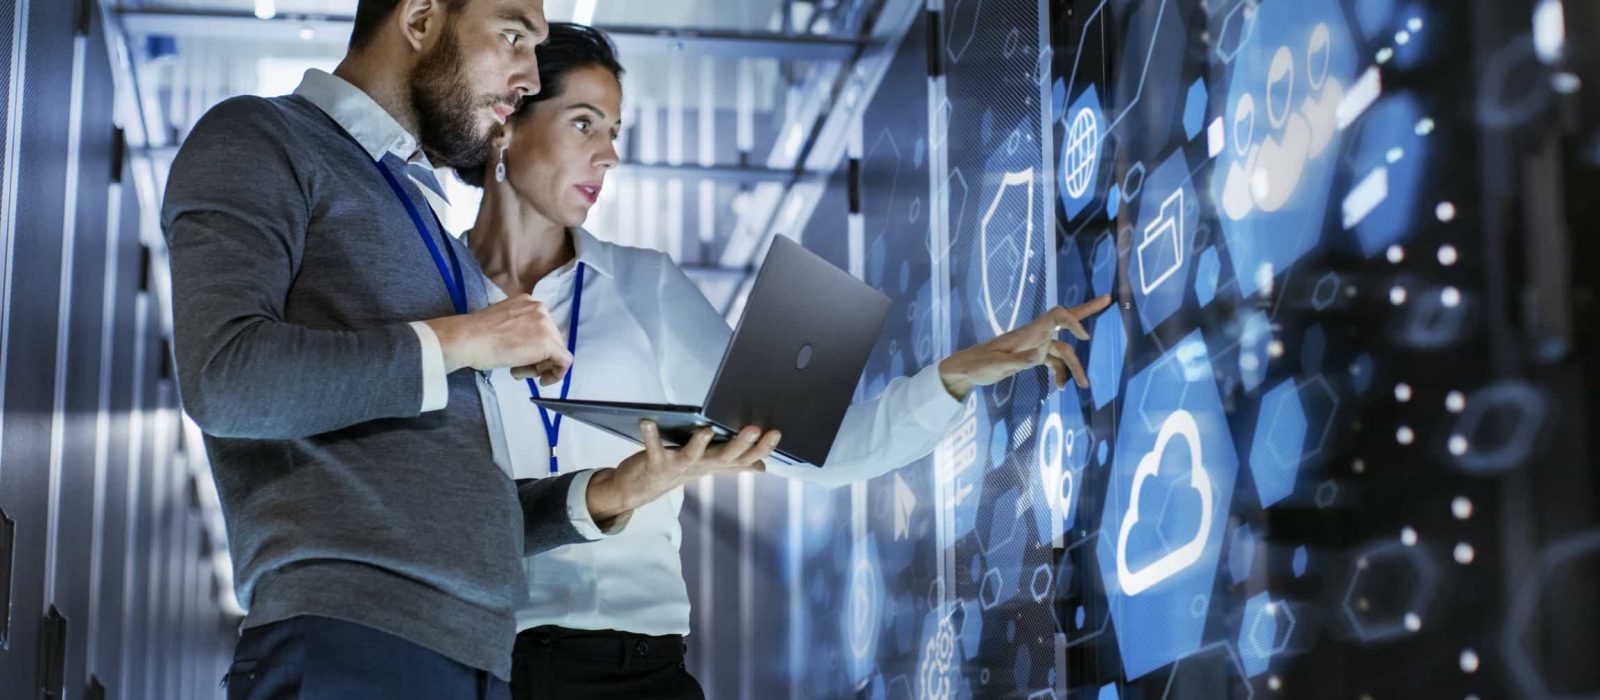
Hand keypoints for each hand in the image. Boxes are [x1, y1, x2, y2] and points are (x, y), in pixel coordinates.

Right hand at [423, 295, 572, 384]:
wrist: (468, 339)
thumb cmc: (476, 336)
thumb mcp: (502, 324)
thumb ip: (518, 330)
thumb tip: (526, 345)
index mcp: (528, 302)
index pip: (542, 329)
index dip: (534, 348)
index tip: (522, 359)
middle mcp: (540, 308)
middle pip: (552, 339)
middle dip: (538, 358)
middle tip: (519, 369)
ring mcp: (546, 324)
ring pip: (556, 351)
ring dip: (540, 366)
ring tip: (517, 371)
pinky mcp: (549, 342)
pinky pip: (564, 361)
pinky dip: (556, 374)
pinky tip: (542, 380)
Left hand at [585, 421, 780, 523]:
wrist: (641, 488)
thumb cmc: (678, 469)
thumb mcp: (709, 465)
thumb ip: (735, 464)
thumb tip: (762, 466)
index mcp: (715, 463)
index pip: (745, 458)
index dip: (761, 448)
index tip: (776, 433)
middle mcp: (700, 466)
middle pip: (724, 458)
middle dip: (740, 445)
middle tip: (754, 429)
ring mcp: (677, 466)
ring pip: (692, 456)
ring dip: (699, 444)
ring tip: (706, 430)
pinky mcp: (655, 463)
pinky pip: (653, 448)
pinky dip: (650, 435)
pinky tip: (647, 421)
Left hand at [938, 295, 1114, 398]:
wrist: (965, 370)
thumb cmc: (978, 365)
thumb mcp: (997, 366)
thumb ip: (1019, 361)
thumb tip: (1040, 356)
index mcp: (1028, 332)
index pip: (1057, 315)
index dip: (1073, 321)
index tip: (1084, 338)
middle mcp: (1035, 335)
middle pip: (1065, 319)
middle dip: (1087, 310)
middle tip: (1109, 298)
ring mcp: (1034, 345)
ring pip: (1063, 350)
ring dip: (1075, 366)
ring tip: (1084, 386)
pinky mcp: (1031, 356)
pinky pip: (1053, 361)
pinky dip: (1060, 373)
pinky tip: (1059, 388)